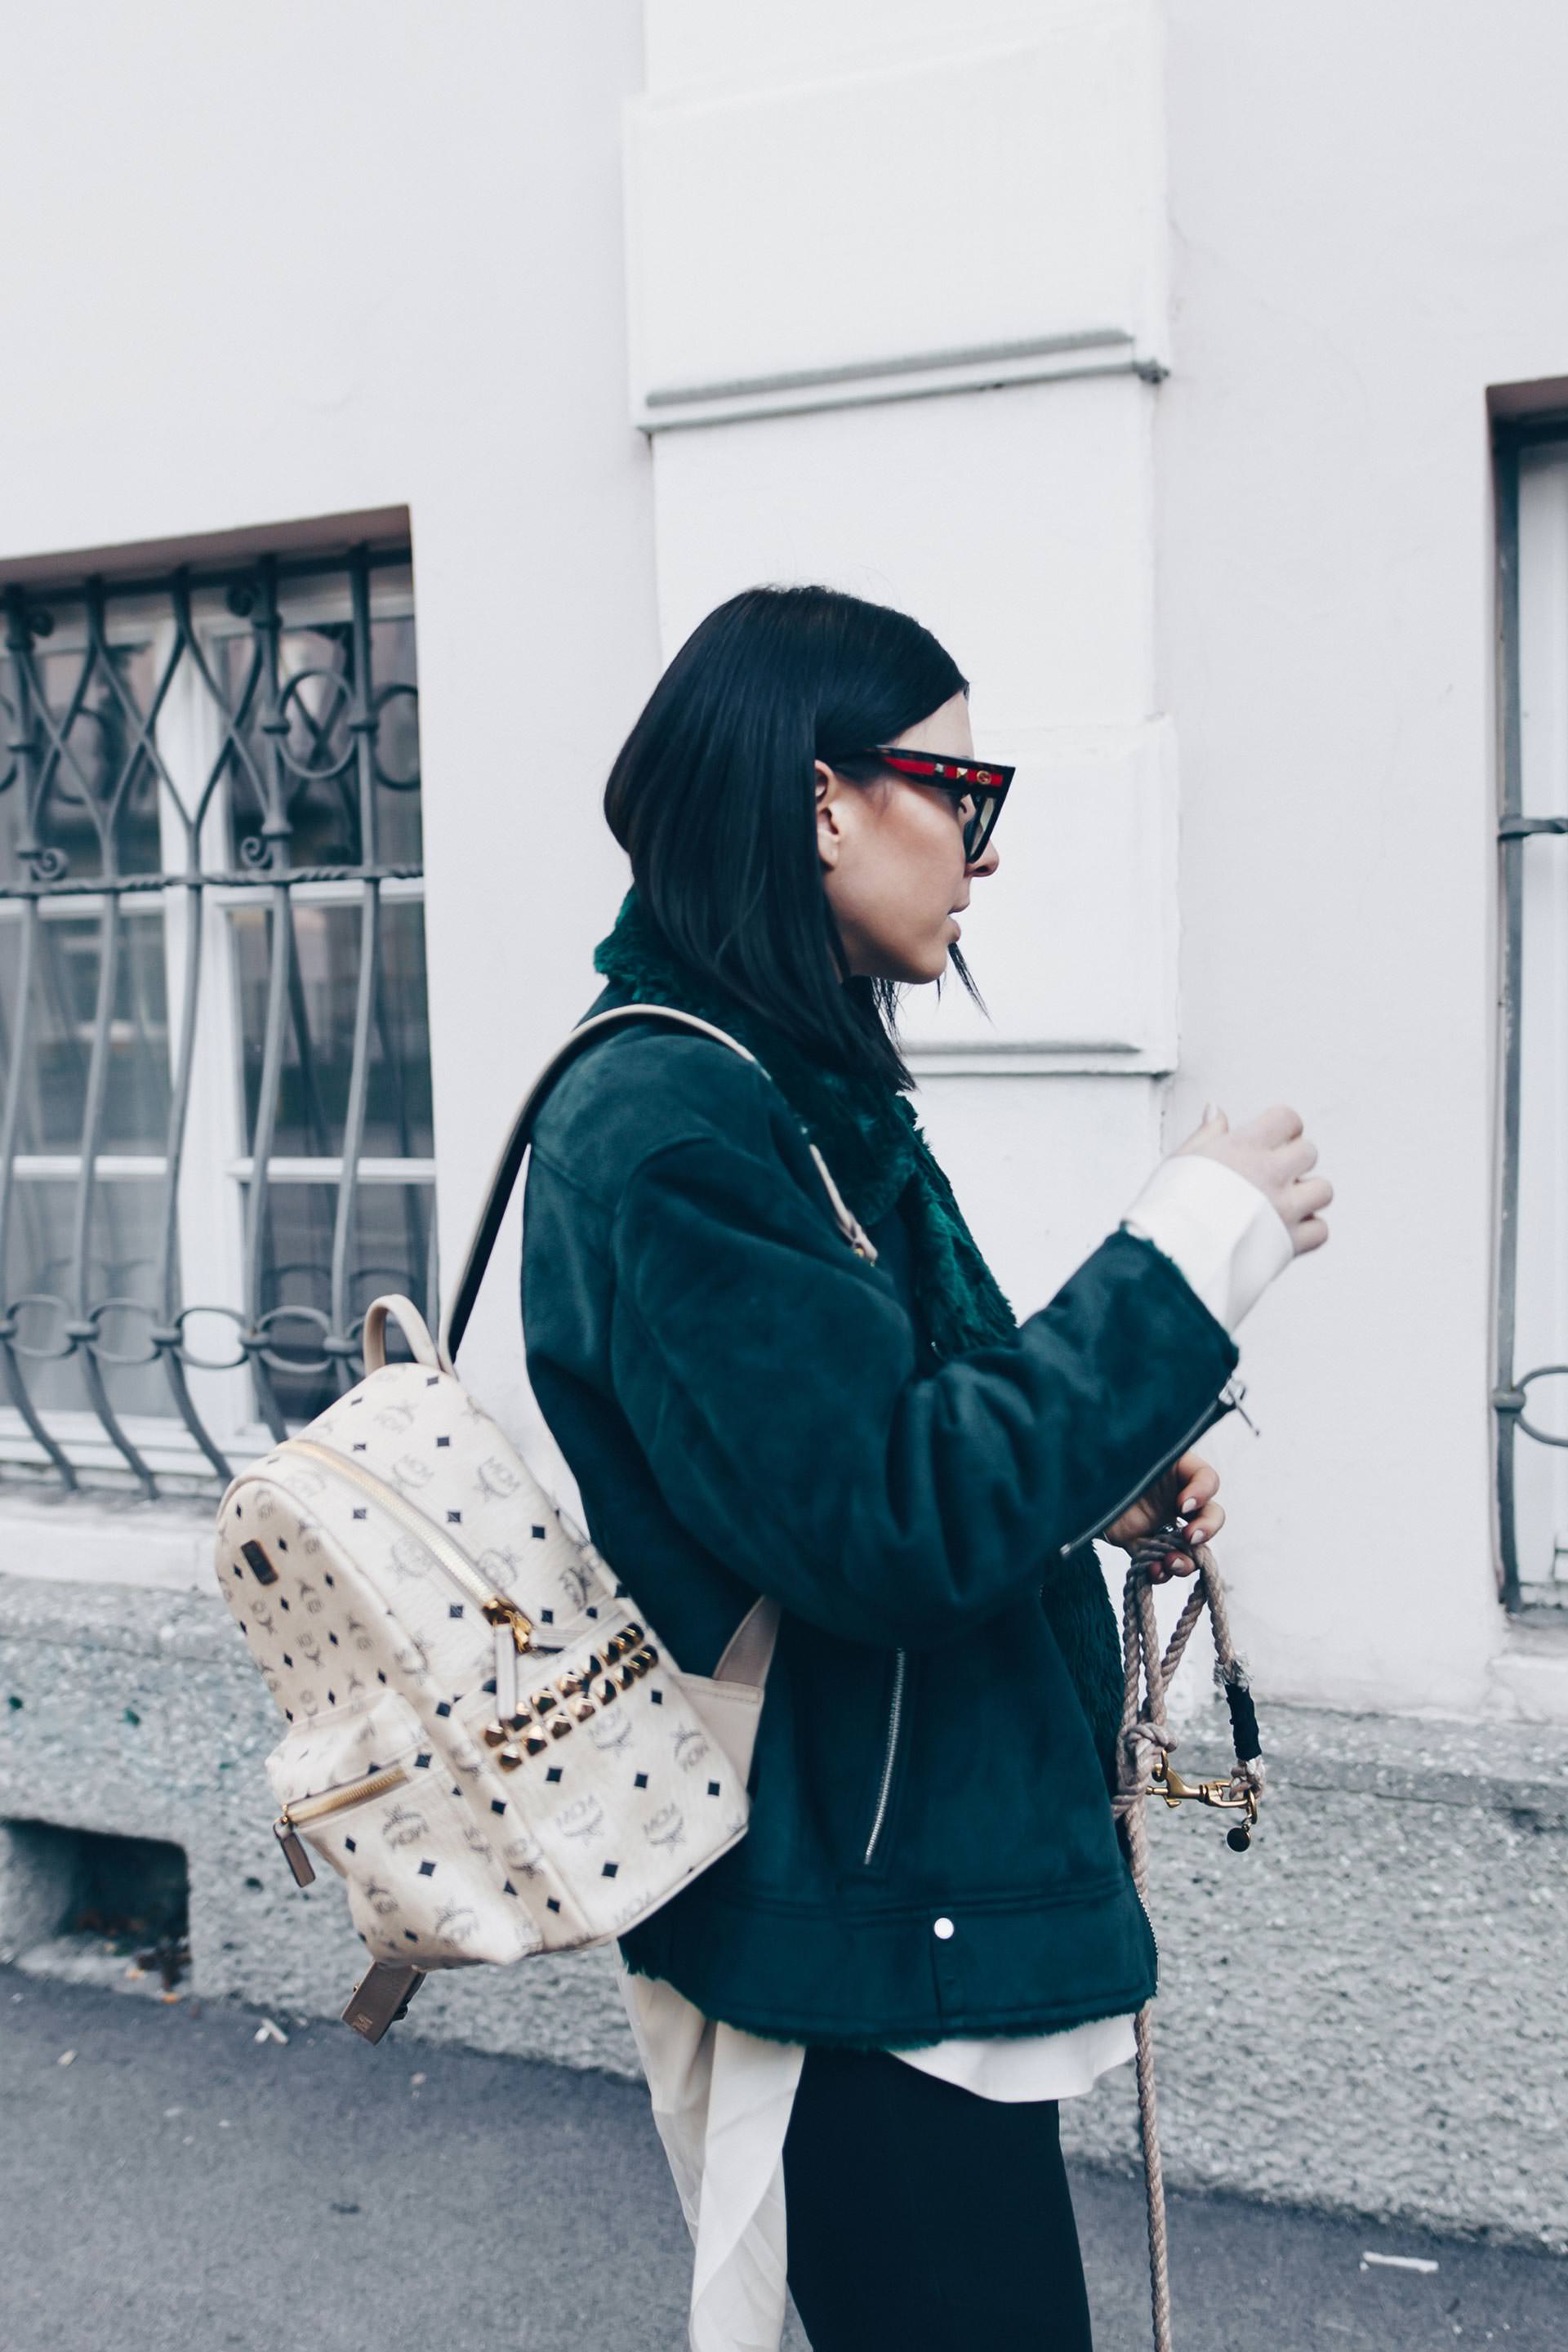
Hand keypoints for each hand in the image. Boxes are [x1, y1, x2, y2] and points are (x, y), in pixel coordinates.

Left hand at [1104, 1451, 1222, 1581]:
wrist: (1071, 1483)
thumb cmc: (1100, 1458)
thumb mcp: (1128, 1450)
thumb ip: (1147, 1455)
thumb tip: (1165, 1462)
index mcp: (1176, 1469)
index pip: (1207, 1479)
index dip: (1202, 1493)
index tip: (1182, 1504)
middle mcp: (1175, 1497)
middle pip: (1211, 1515)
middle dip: (1207, 1529)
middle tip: (1190, 1536)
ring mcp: (1160, 1522)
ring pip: (1191, 1547)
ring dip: (1187, 1560)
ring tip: (1171, 1563)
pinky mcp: (1142, 1543)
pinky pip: (1160, 1562)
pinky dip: (1160, 1571)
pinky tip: (1152, 1570)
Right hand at [1175, 1101, 1331, 1255]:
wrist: (1171, 1256)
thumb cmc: (1169, 1208)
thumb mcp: (1181, 1159)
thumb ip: (1206, 1134)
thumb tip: (1216, 1111)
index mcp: (1244, 1148)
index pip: (1287, 1119)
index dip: (1284, 1127)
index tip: (1274, 1138)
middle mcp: (1270, 1174)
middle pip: (1309, 1152)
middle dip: (1295, 1160)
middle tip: (1275, 1173)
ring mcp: (1283, 1208)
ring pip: (1323, 1190)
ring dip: (1308, 1195)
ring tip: (1285, 1202)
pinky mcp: (1288, 1242)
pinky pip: (1319, 1231)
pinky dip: (1308, 1231)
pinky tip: (1287, 1231)